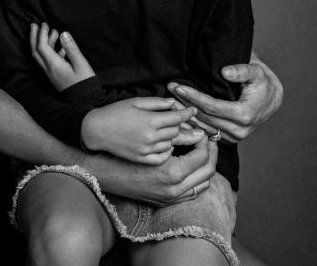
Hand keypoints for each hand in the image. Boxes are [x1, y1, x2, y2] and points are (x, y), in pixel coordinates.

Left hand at [30, 22, 94, 91]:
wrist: (87, 102)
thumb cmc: (85, 84)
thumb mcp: (81, 64)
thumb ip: (71, 48)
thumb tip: (63, 34)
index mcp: (54, 65)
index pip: (42, 47)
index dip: (41, 34)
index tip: (44, 24)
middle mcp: (49, 70)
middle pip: (36, 51)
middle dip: (34, 37)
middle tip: (34, 25)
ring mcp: (51, 74)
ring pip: (42, 56)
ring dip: (43, 43)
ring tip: (53, 32)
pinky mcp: (56, 77)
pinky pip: (49, 62)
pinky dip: (51, 51)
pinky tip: (61, 47)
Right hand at [81, 97, 197, 163]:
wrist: (96, 130)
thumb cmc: (114, 112)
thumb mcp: (134, 101)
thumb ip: (156, 102)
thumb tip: (173, 103)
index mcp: (150, 120)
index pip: (177, 117)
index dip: (187, 113)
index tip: (193, 111)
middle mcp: (151, 136)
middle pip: (177, 131)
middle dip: (181, 125)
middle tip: (184, 122)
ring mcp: (147, 149)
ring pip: (171, 144)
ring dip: (174, 138)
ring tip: (172, 133)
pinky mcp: (142, 158)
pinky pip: (162, 157)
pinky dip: (166, 151)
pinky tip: (164, 145)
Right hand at [95, 135, 218, 207]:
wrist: (105, 175)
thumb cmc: (124, 152)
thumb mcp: (146, 139)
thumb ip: (170, 125)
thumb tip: (189, 115)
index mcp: (172, 171)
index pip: (201, 155)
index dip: (204, 140)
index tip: (202, 131)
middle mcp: (175, 188)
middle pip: (208, 171)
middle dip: (211, 153)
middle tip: (208, 141)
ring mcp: (171, 197)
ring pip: (204, 184)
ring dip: (207, 167)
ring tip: (203, 153)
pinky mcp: (167, 201)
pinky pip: (193, 192)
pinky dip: (198, 179)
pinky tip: (192, 167)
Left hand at [167, 52, 282, 142]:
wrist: (271, 100)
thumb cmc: (263, 83)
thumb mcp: (257, 71)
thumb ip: (242, 70)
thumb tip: (225, 72)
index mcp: (245, 115)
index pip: (212, 107)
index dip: (194, 97)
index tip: (178, 87)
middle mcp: (239, 130)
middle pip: (204, 117)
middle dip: (184, 103)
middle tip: (169, 89)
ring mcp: (234, 136)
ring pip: (202, 126)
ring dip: (184, 114)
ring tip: (169, 100)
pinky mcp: (228, 138)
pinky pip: (206, 132)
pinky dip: (191, 122)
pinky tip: (178, 112)